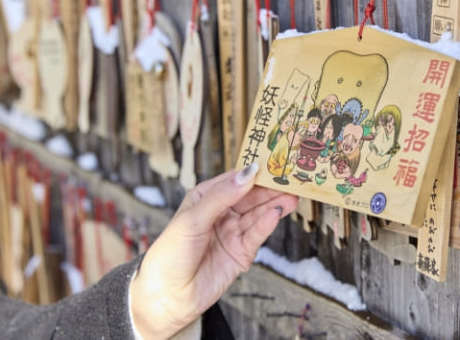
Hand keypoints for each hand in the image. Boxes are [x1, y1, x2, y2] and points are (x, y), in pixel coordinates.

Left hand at [129, 163, 297, 337]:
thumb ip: (222, 196)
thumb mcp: (192, 218)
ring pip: (258, 214)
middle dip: (270, 188)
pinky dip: (267, 224)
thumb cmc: (169, 255)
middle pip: (251, 196)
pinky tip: (277, 214)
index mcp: (205, 198)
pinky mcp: (241, 253)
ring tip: (292, 195)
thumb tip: (248, 173)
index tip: (273, 163)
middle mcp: (221, 213)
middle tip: (291, 179)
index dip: (253, 171)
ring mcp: (232, 233)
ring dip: (275, 204)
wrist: (167, 297)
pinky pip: (256, 235)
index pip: (234, 179)